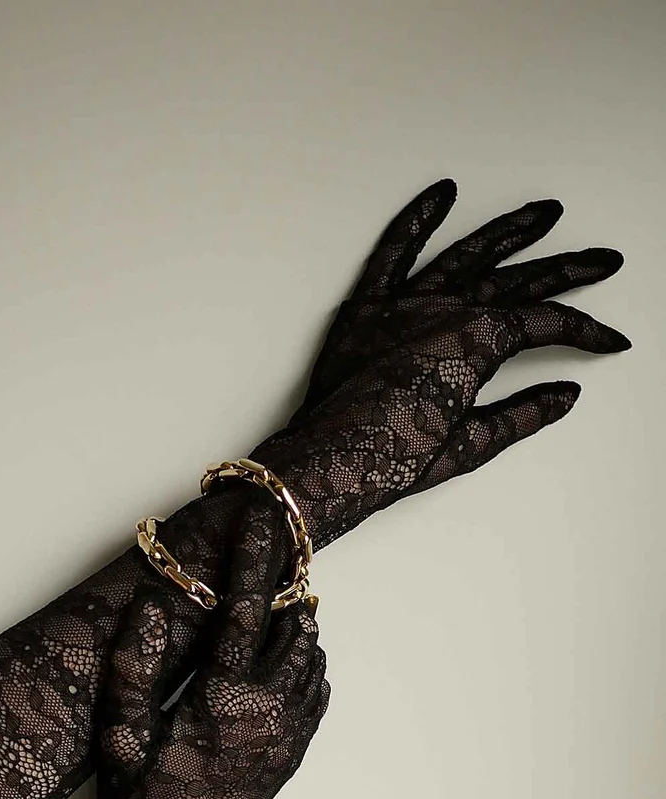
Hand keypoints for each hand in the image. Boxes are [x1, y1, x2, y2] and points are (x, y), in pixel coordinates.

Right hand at [97, 506, 329, 798]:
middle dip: (284, 588)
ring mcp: (288, 731)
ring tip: (278, 602)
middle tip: (273, 559)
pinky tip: (293, 654)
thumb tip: (148, 607)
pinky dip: (311, 663)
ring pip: (312, 656)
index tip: (260, 524)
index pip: (245, 611)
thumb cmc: (141, 798)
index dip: (253, 562)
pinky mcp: (295, 750)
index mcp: (224, 698)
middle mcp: (268, 710)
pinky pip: (319, 691)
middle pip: (293, 627)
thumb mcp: (121, 734)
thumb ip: (133, 668)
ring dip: (297, 625)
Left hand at [252, 180, 628, 546]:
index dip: (583, 331)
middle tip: (603, 260)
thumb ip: (522, 414)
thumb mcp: (470, 445)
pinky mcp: (365, 307)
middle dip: (566, 271)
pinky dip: (416, 220)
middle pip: (517, 281)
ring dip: (509, 232)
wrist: (327, 466)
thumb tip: (563, 394)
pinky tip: (442, 194)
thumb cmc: (392, 459)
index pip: (542, 324)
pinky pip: (393, 252)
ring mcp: (404, 304)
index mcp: (474, 344)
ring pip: (468, 254)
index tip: (609, 340)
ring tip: (544, 212)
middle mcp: (444, 311)